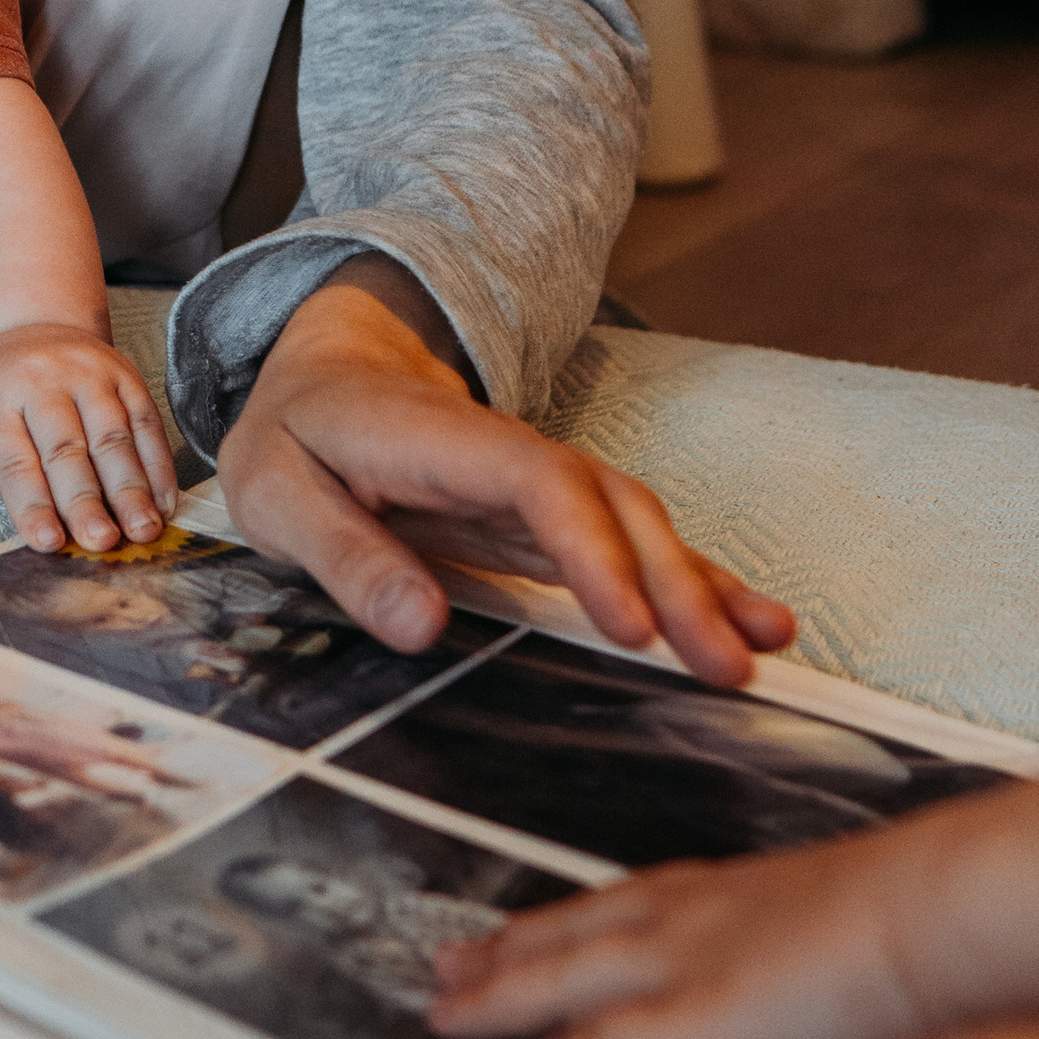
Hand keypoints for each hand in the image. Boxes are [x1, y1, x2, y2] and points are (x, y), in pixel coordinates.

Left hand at [0, 323, 177, 554]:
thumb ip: (10, 480)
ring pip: (113, 437)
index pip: (13, 461)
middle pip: (67, 450)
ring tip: (142, 529)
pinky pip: (147, 423)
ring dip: (131, 489)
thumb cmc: (1, 397)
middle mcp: (43, 382)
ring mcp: (88, 375)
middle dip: (86, 501)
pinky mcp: (126, 375)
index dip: (31, 504)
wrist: (26, 329)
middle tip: (101, 540)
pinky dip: (158, 467)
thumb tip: (52, 536)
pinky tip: (163, 502)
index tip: (48, 542)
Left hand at [218, 272, 794, 684]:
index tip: (628, 626)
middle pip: (610, 506)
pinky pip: (629, 546)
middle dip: (675, 583)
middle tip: (725, 664)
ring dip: (700, 586)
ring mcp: (539, 485)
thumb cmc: (295, 435)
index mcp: (440, 440)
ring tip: (763, 650)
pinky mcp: (551, 519)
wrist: (324, 374)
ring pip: (635, 524)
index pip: (536, 484)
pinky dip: (690, 583)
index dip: (591, 551)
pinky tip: (748, 625)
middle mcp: (509, 455)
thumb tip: (418, 626)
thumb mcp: (275, 490)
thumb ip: (343, 554)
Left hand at [427, 822, 943, 1038]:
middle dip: (511, 949)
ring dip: (493, 1001)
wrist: (960, 913)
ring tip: (443, 1016)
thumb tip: (884, 1011)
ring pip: (555, 986)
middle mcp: (697, 917)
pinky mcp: (679, 1031)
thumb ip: (858, 973)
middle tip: (455, 960)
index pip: (639, 903)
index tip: (544, 925)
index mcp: (747, 893)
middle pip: (576, 933)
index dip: (582, 920)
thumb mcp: (892, 943)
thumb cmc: (954, 926)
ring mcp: (679, 968)